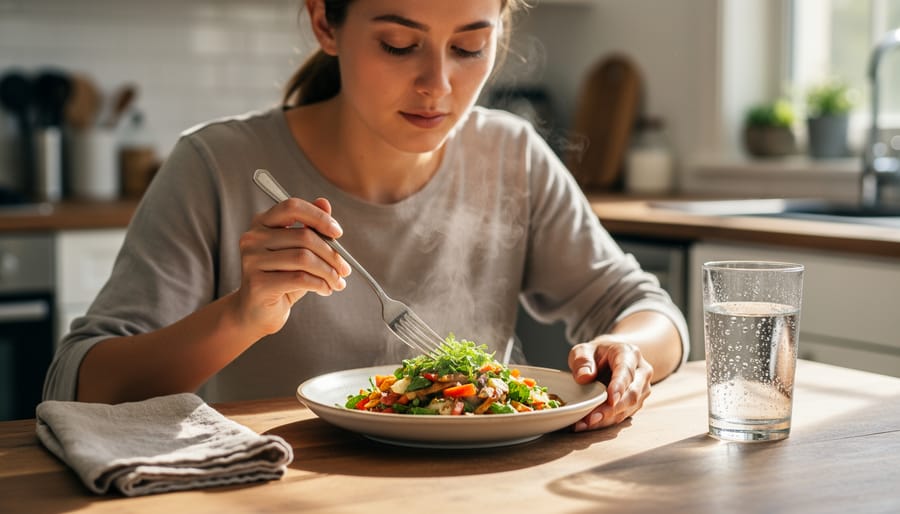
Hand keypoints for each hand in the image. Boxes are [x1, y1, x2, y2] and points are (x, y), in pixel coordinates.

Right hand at [234, 197, 350, 336]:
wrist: (256, 311)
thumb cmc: (281, 278)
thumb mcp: (299, 251)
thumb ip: (310, 227)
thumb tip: (324, 202)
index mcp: (262, 222)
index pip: (292, 207)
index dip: (319, 217)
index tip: (337, 233)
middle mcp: (253, 237)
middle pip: (304, 236)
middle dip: (332, 254)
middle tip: (345, 268)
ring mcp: (252, 260)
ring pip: (304, 258)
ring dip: (329, 272)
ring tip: (337, 282)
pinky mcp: (257, 283)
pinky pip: (299, 278)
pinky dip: (320, 284)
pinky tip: (326, 290)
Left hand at [568, 337, 653, 431]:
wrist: (610, 358)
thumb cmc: (596, 354)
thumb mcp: (584, 350)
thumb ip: (582, 360)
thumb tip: (584, 377)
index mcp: (630, 354)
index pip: (627, 371)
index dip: (619, 386)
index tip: (611, 399)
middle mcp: (641, 372)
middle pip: (632, 394)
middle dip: (611, 409)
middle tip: (590, 419)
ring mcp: (642, 390)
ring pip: (628, 408)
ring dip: (606, 419)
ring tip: (583, 424)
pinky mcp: (636, 404)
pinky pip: (623, 415)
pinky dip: (605, 422)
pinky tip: (588, 425)